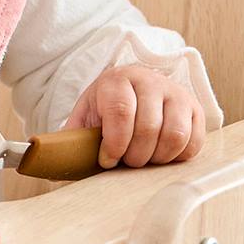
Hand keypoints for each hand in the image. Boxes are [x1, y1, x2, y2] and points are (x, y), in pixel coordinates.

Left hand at [66, 65, 205, 168]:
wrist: (133, 92)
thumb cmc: (106, 112)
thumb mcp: (85, 118)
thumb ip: (71, 138)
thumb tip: (48, 163)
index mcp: (117, 80)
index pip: (121, 112)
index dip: (115, 143)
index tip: (108, 160)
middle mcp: (150, 81)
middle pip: (149, 127)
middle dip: (135, 155)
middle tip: (126, 162)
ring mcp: (176, 93)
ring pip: (175, 135)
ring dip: (157, 158)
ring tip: (144, 159)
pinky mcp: (195, 108)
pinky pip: (193, 141)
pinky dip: (177, 156)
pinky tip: (162, 155)